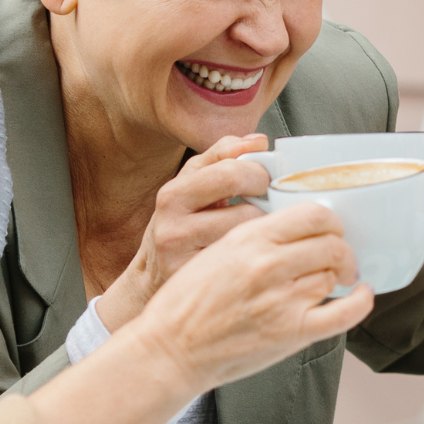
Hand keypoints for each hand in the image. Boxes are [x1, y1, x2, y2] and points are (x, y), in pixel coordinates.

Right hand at [91, 135, 272, 332]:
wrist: (150, 279)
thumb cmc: (179, 227)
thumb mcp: (191, 186)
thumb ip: (222, 157)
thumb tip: (258, 141)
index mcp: (174, 194)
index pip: (230, 171)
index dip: (260, 172)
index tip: (268, 178)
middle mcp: (173, 226)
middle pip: (244, 209)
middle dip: (267, 201)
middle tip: (272, 205)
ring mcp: (183, 257)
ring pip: (247, 236)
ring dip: (265, 231)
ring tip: (263, 229)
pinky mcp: (196, 282)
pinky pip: (243, 263)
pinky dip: (257, 255)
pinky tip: (253, 253)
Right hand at [126, 202, 373, 393]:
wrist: (169, 349)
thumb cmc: (187, 302)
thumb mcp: (217, 250)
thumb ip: (256, 235)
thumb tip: (296, 227)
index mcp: (248, 238)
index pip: (312, 214)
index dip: (328, 220)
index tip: (328, 229)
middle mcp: (268, 265)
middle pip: (331, 243)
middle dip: (340, 247)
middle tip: (337, 254)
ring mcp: (282, 300)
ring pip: (334, 274)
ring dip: (341, 274)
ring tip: (337, 278)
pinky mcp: (291, 333)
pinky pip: (344, 313)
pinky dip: (360, 302)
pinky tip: (361, 295)